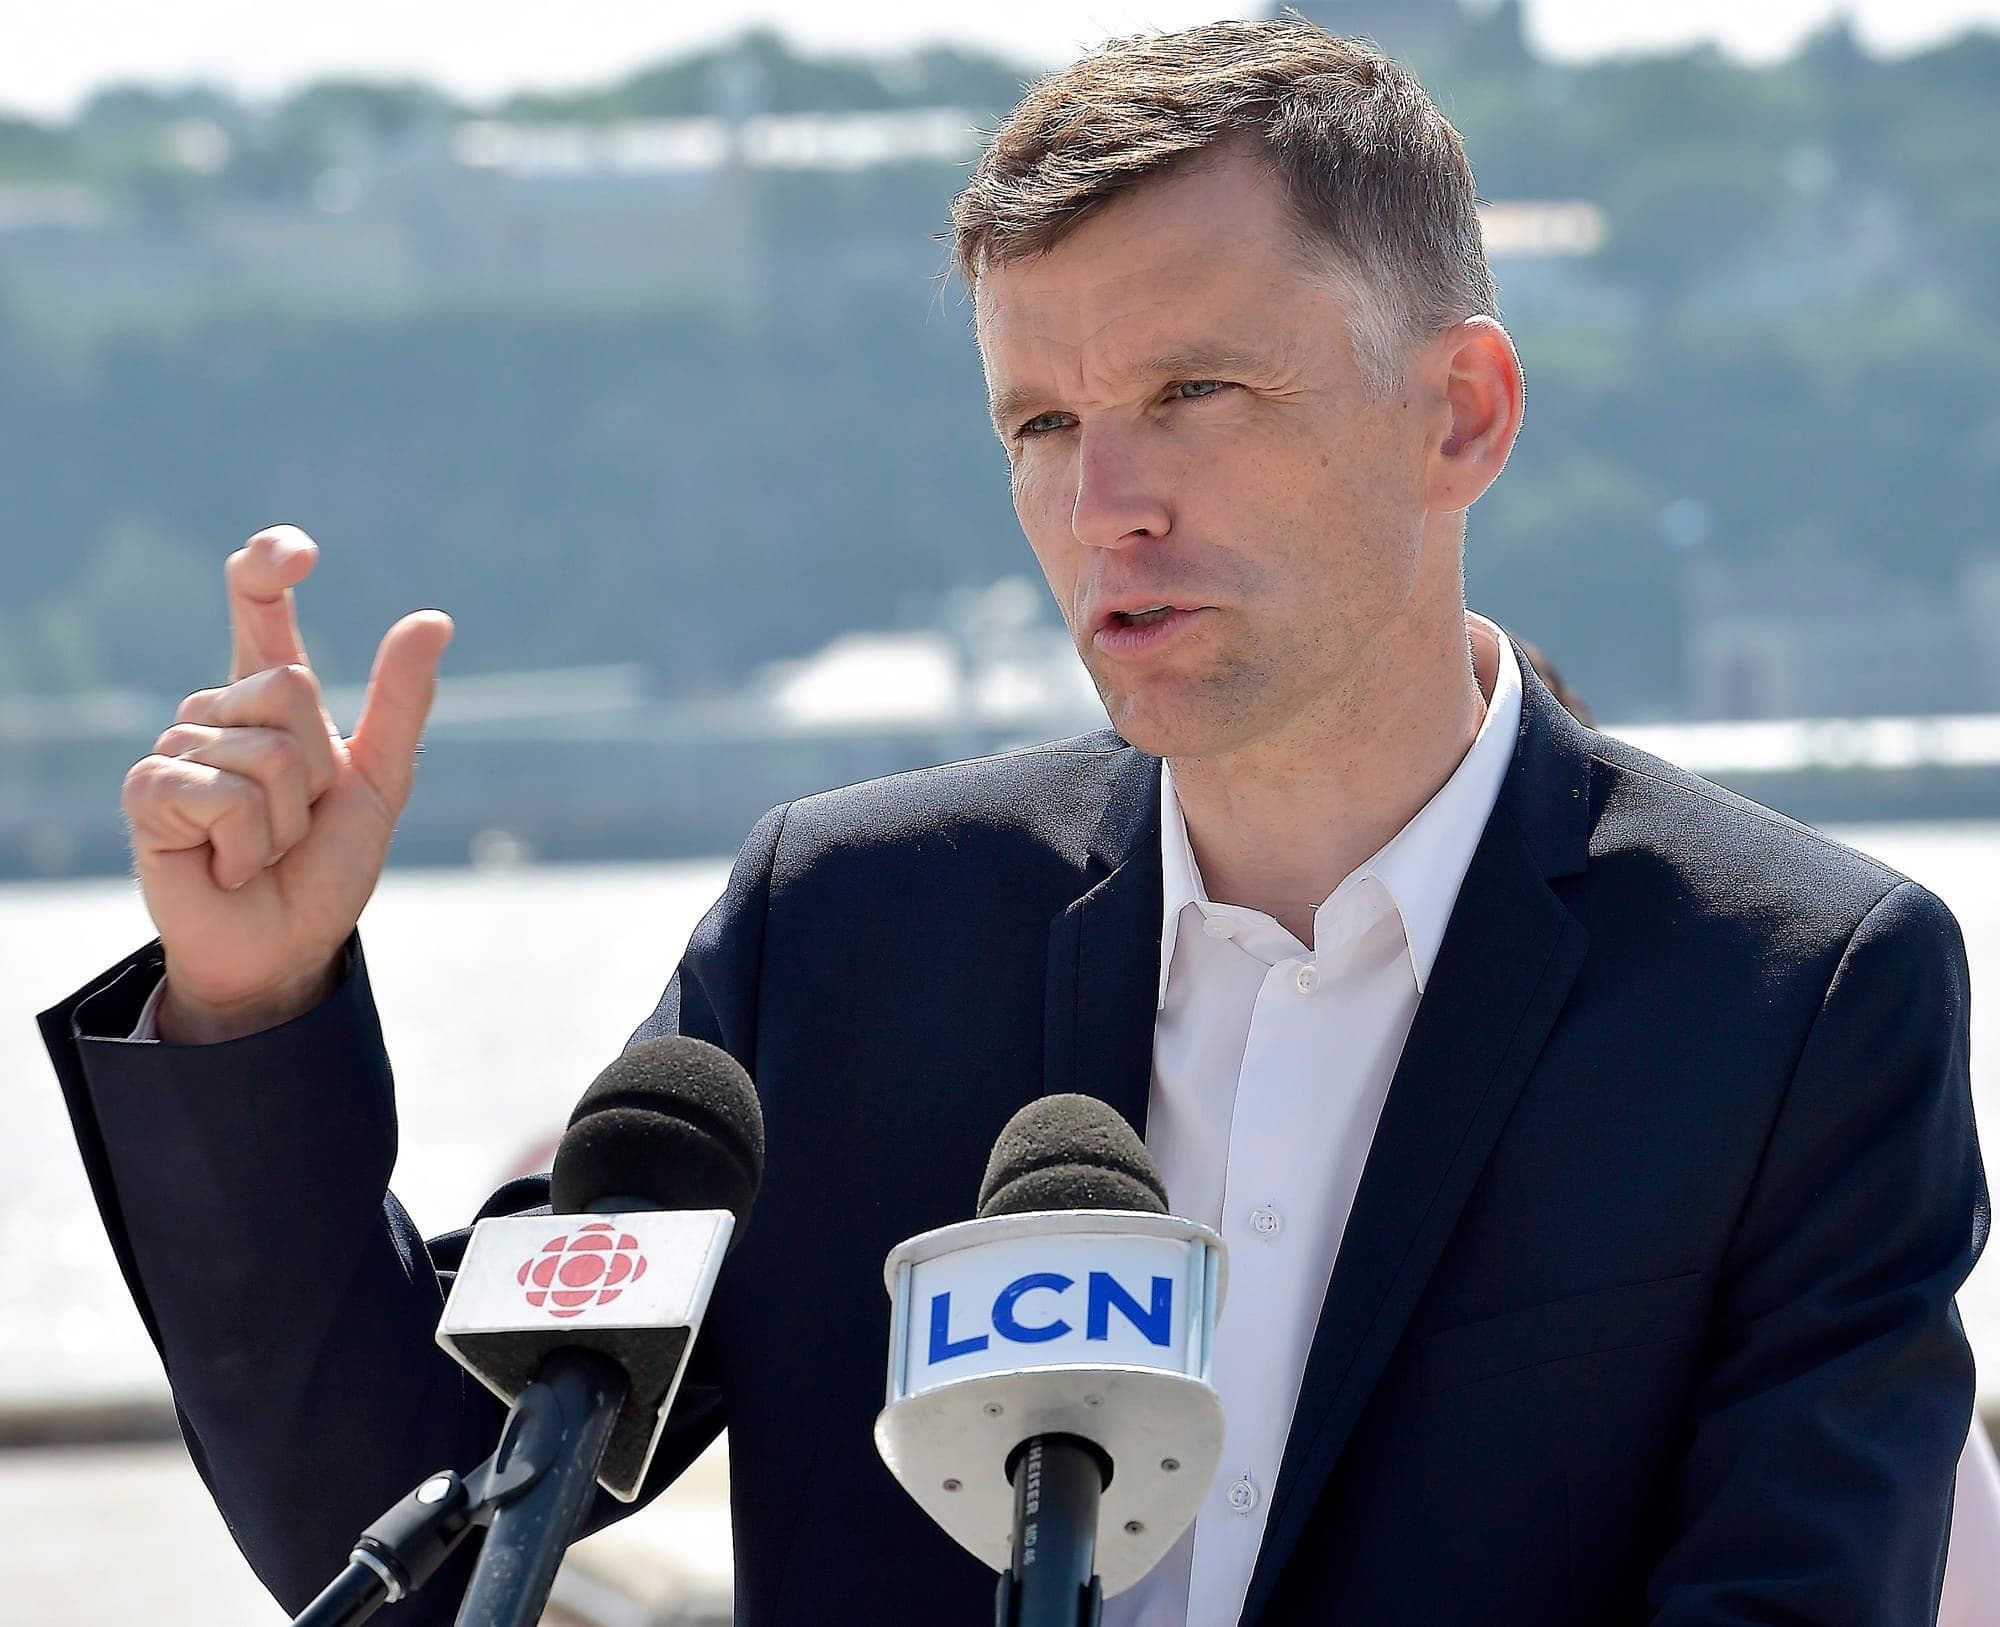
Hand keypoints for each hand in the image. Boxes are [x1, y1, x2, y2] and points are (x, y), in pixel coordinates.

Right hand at [122, 525, 452, 1042]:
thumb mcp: (382, 781)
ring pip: (266, 751)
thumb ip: (401, 701)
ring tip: (263, 847)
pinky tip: (228, 864)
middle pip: (292, 689)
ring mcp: (176, 748)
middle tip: (299, 820)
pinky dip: (249, 843)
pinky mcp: (148, 793)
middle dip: (318, 769)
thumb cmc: (326, 864)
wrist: (287, 945)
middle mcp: (216, 711)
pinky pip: (225, 794)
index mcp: (268, 698)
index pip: (257, 608)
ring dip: (285, 819)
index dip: (268, 566)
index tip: (298, 554)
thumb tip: (433, 619)